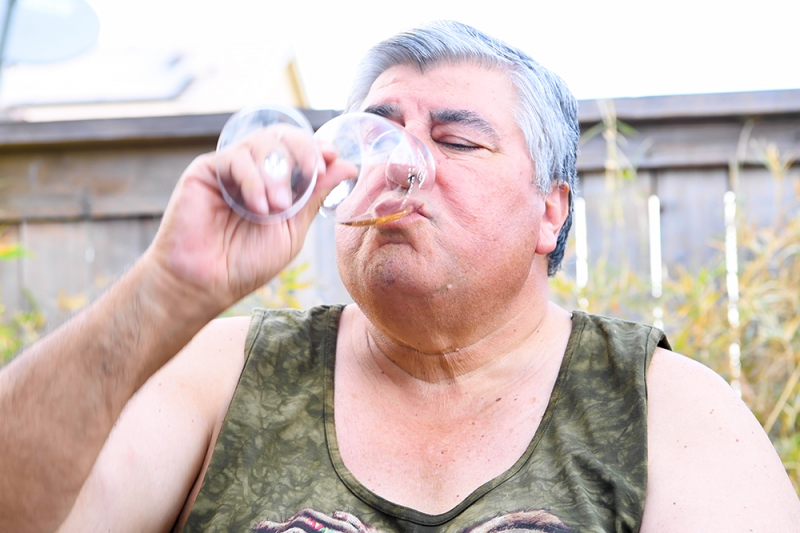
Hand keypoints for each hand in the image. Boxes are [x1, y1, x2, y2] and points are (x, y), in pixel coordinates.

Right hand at [145, 131, 351, 315]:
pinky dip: (253, 180)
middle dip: (303, 151)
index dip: (316, 147)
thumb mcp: (292, 230)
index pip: (298, 149)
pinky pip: (236, 158)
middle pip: (282, 137)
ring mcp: (229, 169)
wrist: (207, 283)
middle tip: (313, 173)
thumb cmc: (247, 263)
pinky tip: (256, 207)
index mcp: (276, 183)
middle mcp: (253, 171)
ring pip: (261, 143)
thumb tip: (347, 165)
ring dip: (277, 174)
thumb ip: (315, 197)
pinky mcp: (205, 171)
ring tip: (277, 208)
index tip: (331, 157)